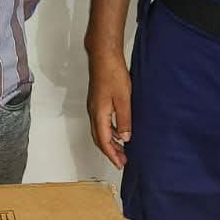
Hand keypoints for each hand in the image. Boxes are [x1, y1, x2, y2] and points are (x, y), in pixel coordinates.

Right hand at [87, 50, 131, 168]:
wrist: (103, 56)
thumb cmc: (112, 73)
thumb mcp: (123, 99)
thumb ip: (124, 120)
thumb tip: (125, 138)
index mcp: (99, 114)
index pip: (104, 141)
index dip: (112, 155)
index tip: (120, 164)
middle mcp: (93, 112)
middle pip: (99, 139)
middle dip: (109, 152)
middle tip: (121, 161)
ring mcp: (93, 107)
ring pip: (99, 131)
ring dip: (109, 142)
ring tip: (121, 149)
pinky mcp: (97, 101)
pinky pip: (100, 122)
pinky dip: (109, 131)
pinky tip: (118, 130)